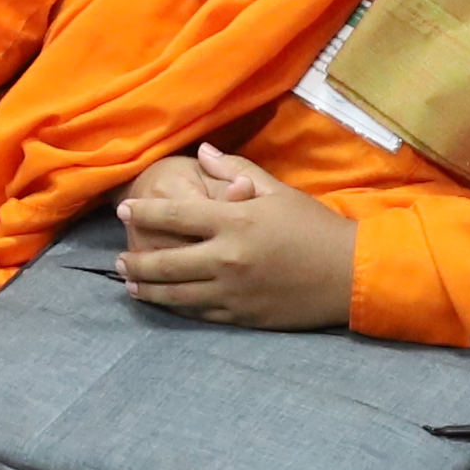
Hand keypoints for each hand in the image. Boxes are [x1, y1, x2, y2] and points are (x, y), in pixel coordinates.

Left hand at [113, 145, 359, 328]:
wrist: (350, 274)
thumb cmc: (314, 226)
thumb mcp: (277, 191)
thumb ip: (235, 171)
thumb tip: (201, 153)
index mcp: (233, 222)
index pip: (174, 216)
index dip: (143, 213)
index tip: (123, 210)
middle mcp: (226, 259)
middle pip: (165, 262)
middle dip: (137, 260)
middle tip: (119, 258)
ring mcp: (232, 292)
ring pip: (176, 293)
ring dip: (148, 288)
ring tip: (130, 283)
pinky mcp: (242, 316)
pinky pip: (199, 313)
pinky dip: (176, 307)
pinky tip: (165, 302)